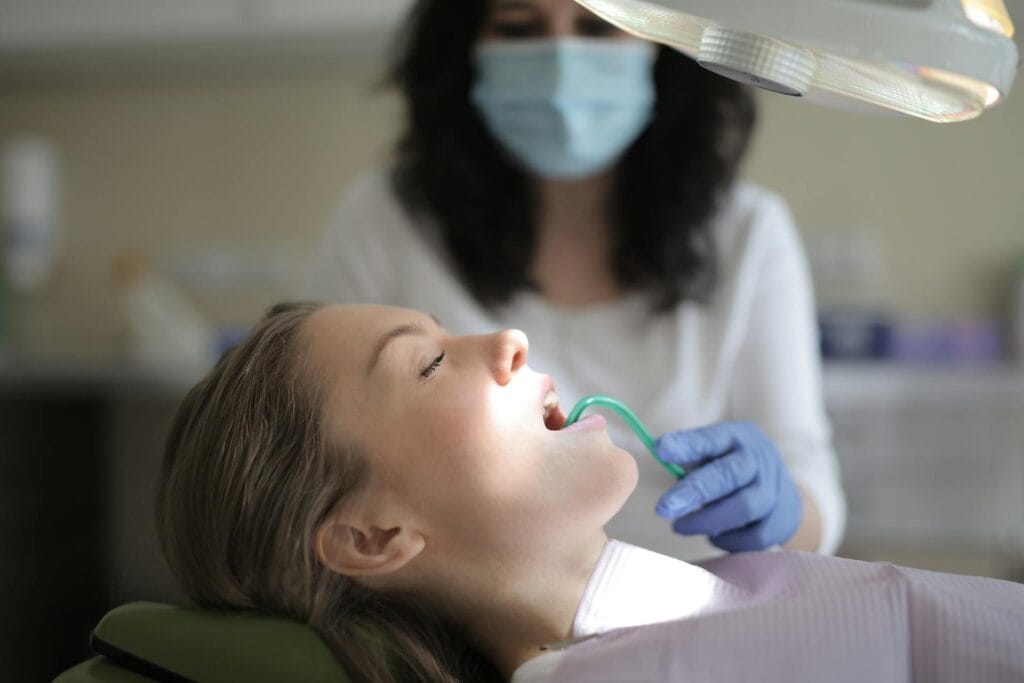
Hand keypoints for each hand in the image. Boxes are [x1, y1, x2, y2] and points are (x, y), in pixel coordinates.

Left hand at [654, 421, 801, 551]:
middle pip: (728, 475)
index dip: (686, 444)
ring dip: (707, 521)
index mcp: (735, 437)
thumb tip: (658, 454)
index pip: (710, 439)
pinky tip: (713, 535)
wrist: (781, 492)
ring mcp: (773, 489)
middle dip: (694, 491)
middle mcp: (757, 459)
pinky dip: (728, 540)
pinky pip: (754, 536)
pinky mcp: (782, 519)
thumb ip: (687, 455)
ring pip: (743, 508)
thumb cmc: (730, 470)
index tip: (660, 449)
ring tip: (680, 526)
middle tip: (662, 508)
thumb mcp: (712, 453)